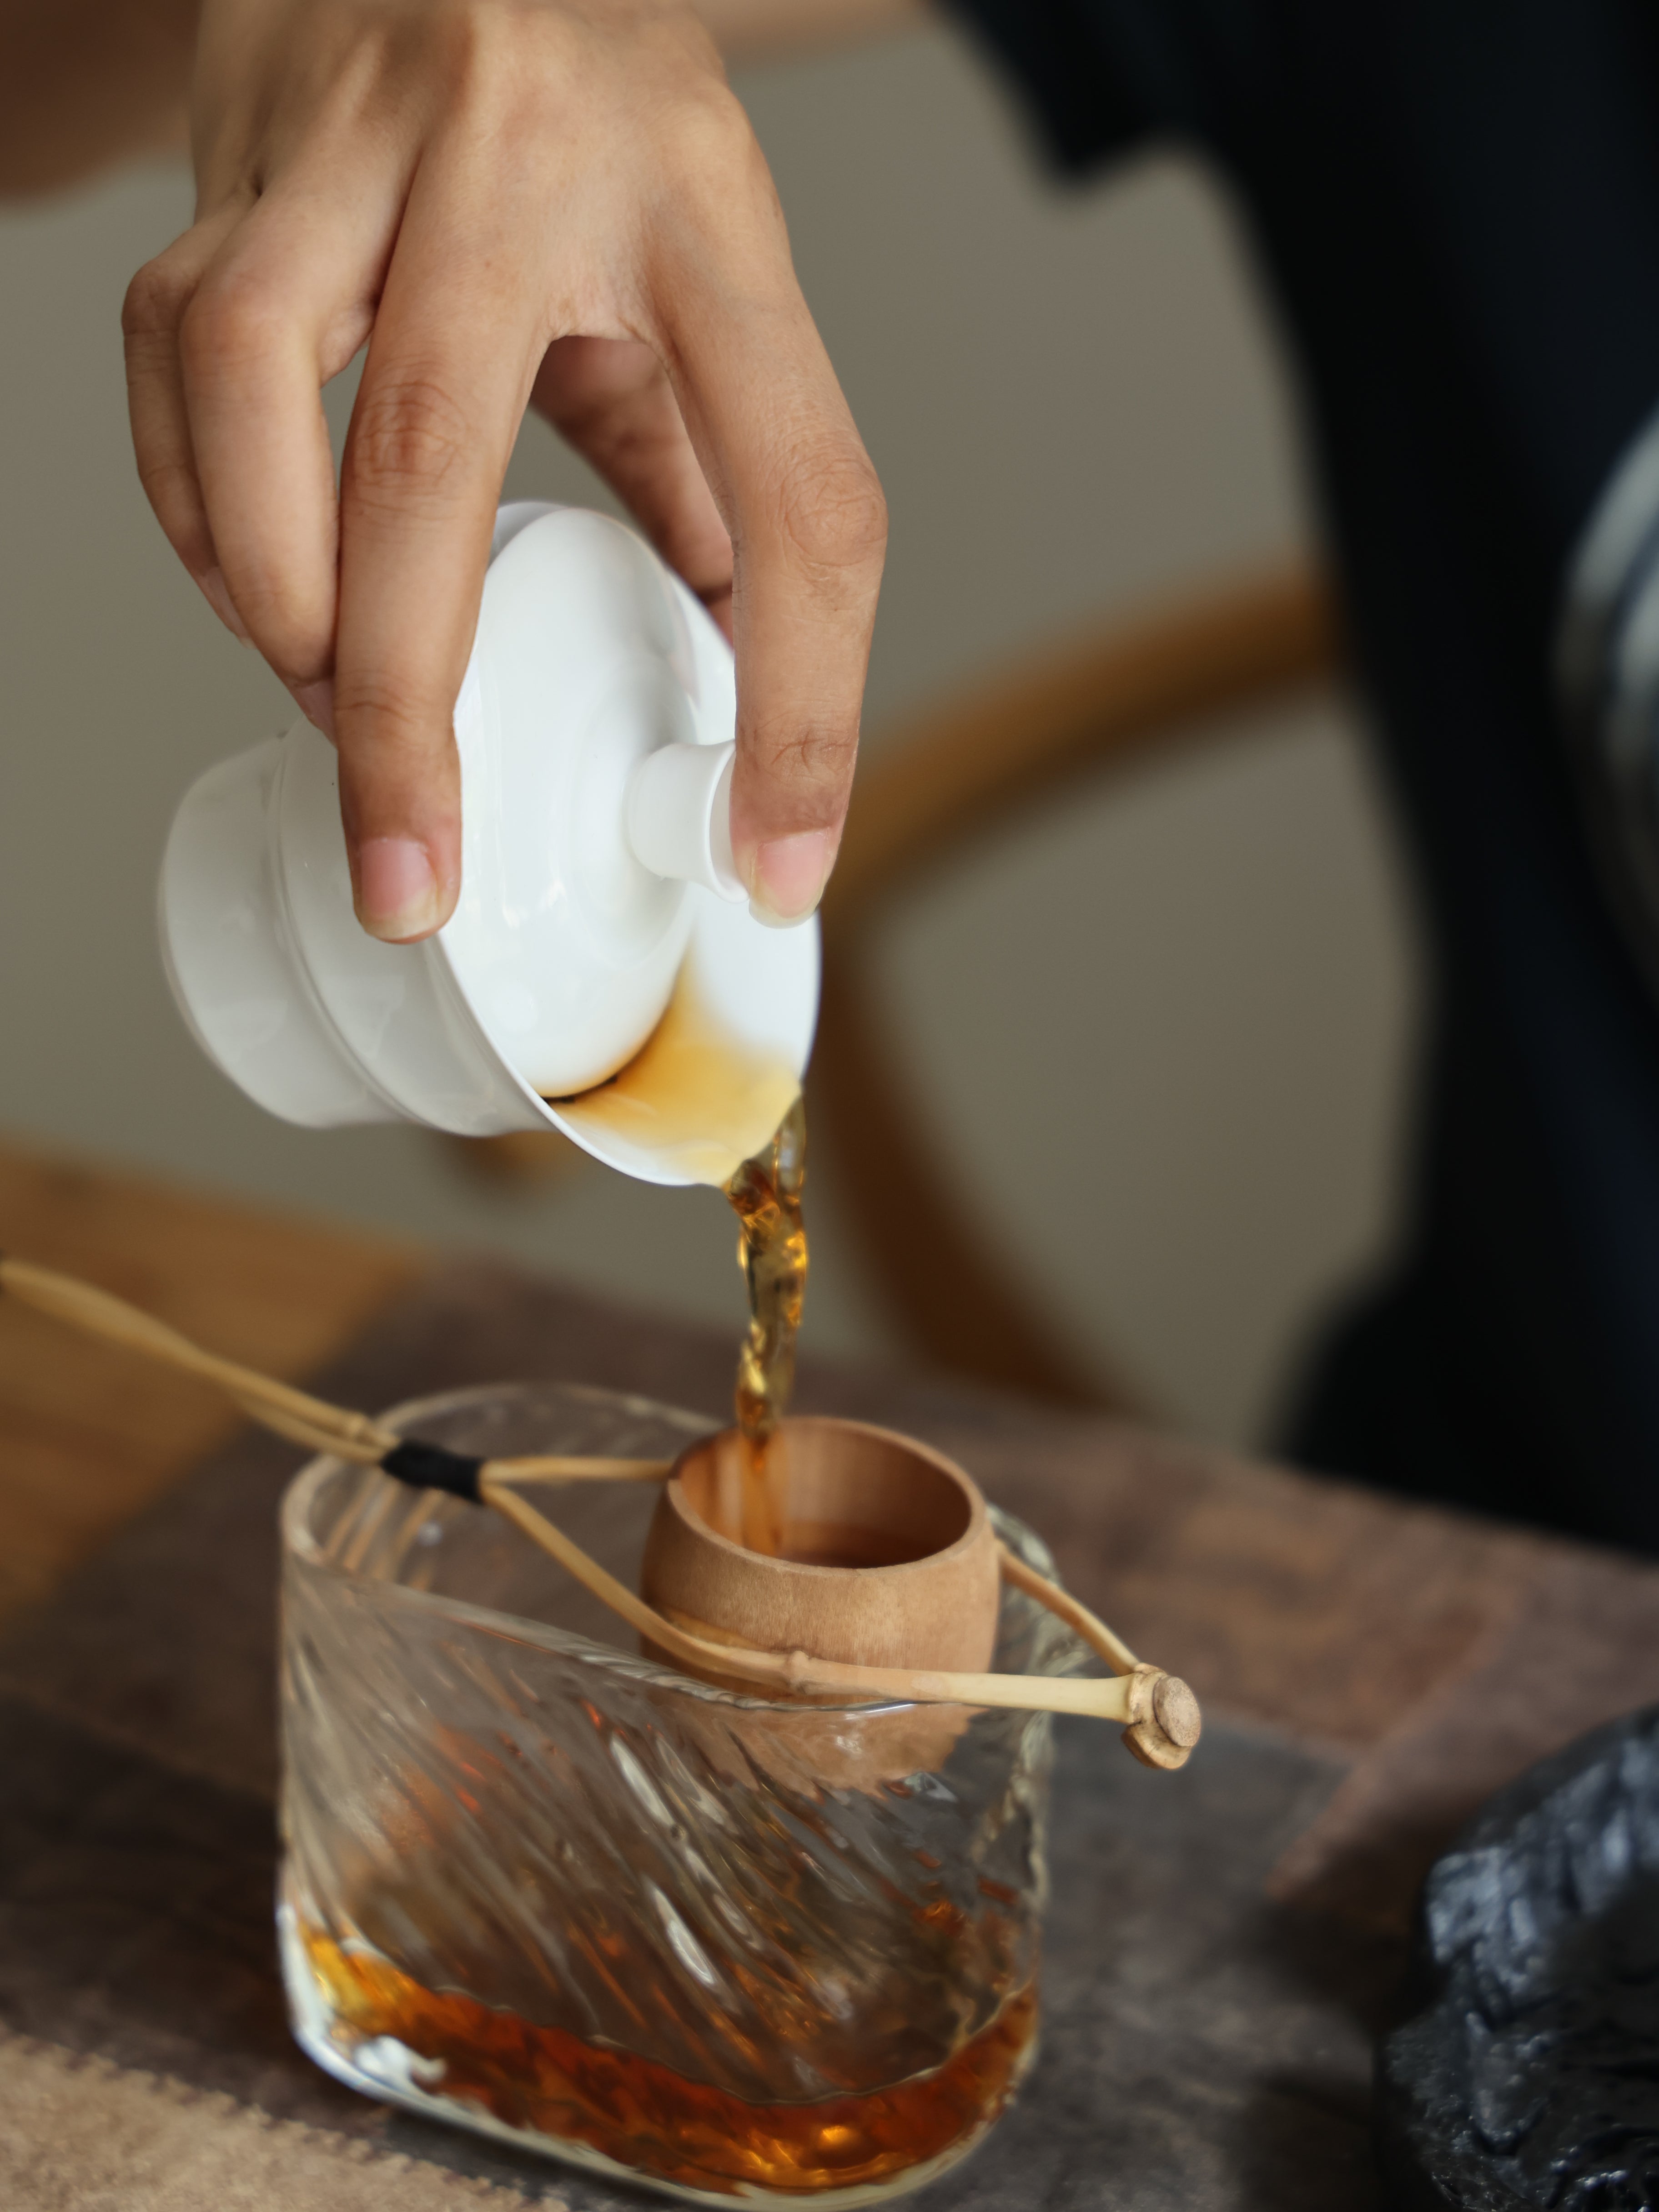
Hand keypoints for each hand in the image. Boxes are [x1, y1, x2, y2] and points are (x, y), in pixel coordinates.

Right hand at [123, 0, 885, 938]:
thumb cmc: (607, 111)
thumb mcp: (715, 260)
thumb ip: (723, 460)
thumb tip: (736, 663)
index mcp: (701, 207)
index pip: (795, 488)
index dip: (803, 700)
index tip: (772, 860)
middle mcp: (515, 154)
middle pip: (438, 455)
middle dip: (409, 707)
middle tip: (412, 871)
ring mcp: (351, 138)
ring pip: (254, 387)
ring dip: (279, 594)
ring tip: (330, 709)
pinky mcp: (235, 151)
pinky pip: (174, 359)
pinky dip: (207, 508)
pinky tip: (260, 590)